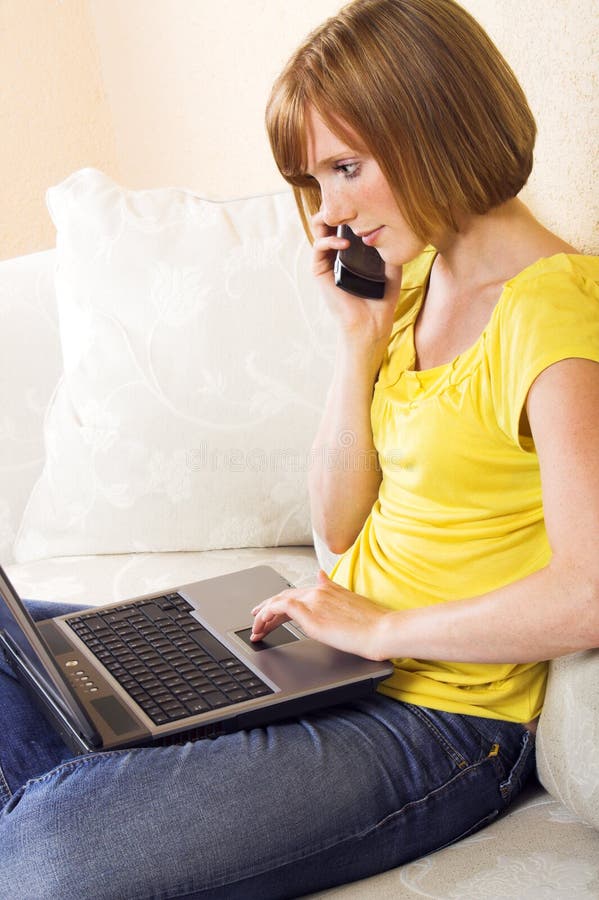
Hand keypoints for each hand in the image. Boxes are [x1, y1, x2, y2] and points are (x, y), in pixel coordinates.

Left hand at [251, 569, 389, 660]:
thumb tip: (321, 575)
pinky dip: (266, 615)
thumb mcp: (351, 601)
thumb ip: (334, 591)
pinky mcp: (309, 614)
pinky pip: (279, 608)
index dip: (282, 602)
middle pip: (285, 597)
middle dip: (267, 609)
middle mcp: (318, 590)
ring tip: (255, 628)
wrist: (382, 630)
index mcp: (329, 588)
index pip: (298, 593)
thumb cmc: (373, 623)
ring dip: (263, 615)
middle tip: (256, 620)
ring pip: (278, 601)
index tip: (272, 611)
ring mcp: (313, 600)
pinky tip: (260, 624)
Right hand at [310, 210, 401, 345]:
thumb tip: (398, 224)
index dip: (349, 208)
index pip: (344, 222)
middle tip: (346, 198)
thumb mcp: (391, 267)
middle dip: (335, 206)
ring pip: (318, 230)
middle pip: (329, 220)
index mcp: (351, 251)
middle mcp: (336, 254)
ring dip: (326, 218)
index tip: (361, 199)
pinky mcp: (320, 272)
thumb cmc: (382, 299)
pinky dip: (328, 240)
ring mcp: (327, 262)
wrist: (371, 324)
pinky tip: (343, 242)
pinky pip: (318, 248)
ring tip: (341, 215)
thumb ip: (390, 247)